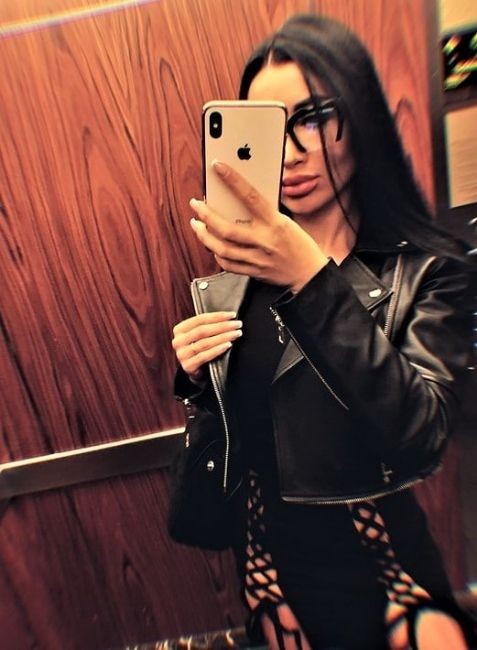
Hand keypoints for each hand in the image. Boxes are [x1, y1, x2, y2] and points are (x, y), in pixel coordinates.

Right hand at [172, 311, 241, 380]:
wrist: (196, 370)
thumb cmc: (201, 348)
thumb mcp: (200, 335)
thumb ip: (208, 325)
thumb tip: (229, 317)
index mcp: (179, 329)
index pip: (200, 319)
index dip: (217, 316)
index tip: (232, 315)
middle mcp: (178, 341)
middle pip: (203, 331)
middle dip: (223, 326)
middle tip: (238, 324)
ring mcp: (182, 355)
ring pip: (205, 343)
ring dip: (223, 337)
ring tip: (236, 334)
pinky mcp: (188, 366)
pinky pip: (205, 356)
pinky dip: (218, 349)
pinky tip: (228, 345)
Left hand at [190, 161, 327, 291]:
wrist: (309, 273)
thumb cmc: (298, 243)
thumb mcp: (285, 221)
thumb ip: (263, 213)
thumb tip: (238, 199)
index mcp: (275, 223)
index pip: (250, 197)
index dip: (232, 180)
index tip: (218, 167)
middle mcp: (264, 241)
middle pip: (227, 229)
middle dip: (206, 215)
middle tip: (196, 204)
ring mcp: (257, 259)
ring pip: (222, 249)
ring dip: (204, 235)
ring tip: (196, 224)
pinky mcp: (253, 272)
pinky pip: (227, 265)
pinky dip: (216, 254)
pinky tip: (211, 245)